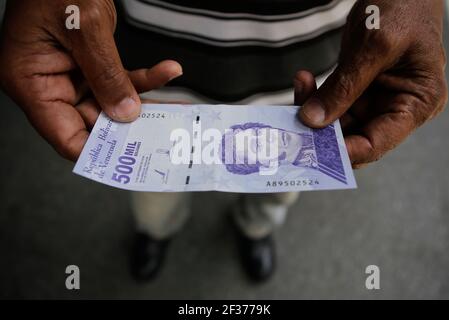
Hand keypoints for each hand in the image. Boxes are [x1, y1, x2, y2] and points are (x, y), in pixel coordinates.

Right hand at [0, 0, 182, 160]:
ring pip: (110, 102)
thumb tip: (125, 113)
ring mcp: (69, 74)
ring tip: (173, 107)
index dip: (96, 151)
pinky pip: (118, 79)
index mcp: (31, 81)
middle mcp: (48, 83)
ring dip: (142, 100)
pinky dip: (143, 77)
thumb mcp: (85, 28)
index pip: (64, 136)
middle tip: (160, 133)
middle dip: (127, 126)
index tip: (128, 159)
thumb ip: (105, 74)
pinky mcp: (89, 64)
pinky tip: (167, 70)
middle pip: (91, 122)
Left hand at [296, 0, 446, 167]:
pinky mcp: (357, 89)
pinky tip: (304, 80)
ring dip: (313, 112)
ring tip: (300, 89)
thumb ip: (344, 87)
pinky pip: (330, 104)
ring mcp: (374, 100)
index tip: (312, 150)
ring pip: (336, 123)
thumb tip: (312, 121)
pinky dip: (314, 96)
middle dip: (322, 132)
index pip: (377, 143)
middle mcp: (395, 107)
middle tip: (294, 124)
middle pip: (353, 136)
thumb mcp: (374, 47)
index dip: (345, 151)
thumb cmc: (402, 8)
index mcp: (416, 104)